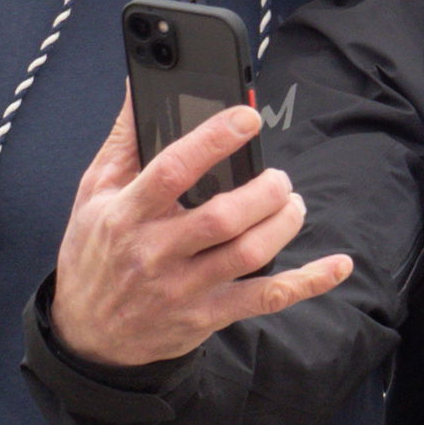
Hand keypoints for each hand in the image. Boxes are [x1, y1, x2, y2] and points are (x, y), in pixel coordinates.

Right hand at [48, 98, 353, 368]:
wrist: (88, 335)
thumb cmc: (94, 254)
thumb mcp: (94, 194)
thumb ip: (123, 141)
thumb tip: (140, 89)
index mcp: (128, 214)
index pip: (173, 171)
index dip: (214, 141)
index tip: (247, 118)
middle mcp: (156, 253)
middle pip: (223, 217)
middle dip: (264, 191)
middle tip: (278, 178)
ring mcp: (185, 288)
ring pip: (249, 253)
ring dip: (283, 223)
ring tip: (290, 203)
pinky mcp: (208, 315)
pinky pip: (266, 298)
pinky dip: (307, 282)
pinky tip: (336, 265)